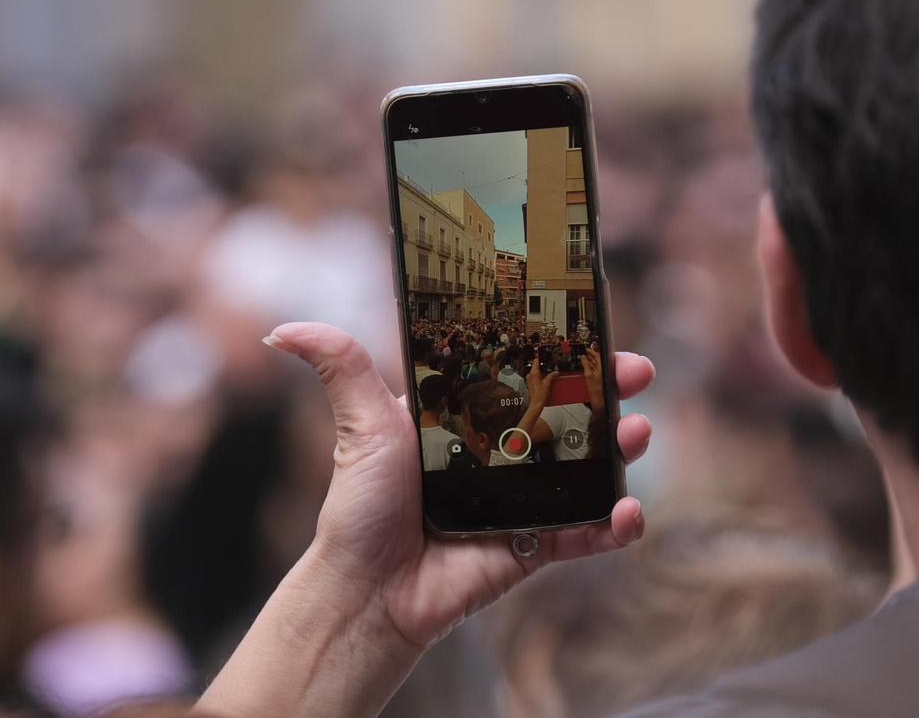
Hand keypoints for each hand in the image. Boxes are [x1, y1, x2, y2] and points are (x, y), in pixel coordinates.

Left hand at [198, 324, 652, 717]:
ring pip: (586, 470)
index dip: (564, 352)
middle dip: (609, 393)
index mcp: (470, 418)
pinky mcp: (532, 549)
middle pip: (570, 415)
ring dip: (620, 452)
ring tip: (636, 433)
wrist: (367, 589)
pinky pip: (583, 535)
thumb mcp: (359, 424)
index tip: (595, 331)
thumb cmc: (360, 505)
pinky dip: (612, 527)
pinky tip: (628, 512)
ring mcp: (523, 502)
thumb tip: (282, 329)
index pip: (526, 372)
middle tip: (636, 375)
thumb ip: (338, 366)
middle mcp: (502, 454)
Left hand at [526, 359, 559, 402]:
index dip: (540, 357)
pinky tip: (544, 379)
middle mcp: (530, 375)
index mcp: (533, 373)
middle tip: (548, 366)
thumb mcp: (547, 383)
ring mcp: (529, 379)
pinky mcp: (530, 383)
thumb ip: (551, 376)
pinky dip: (539, 376)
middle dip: (542, 366)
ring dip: (541, 372)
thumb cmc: (540, 394)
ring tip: (547, 373)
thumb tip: (555, 372)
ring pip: (535, 372)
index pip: (536, 361)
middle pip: (536, 367)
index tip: (542, 354)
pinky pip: (535, 377)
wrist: (537, 402)